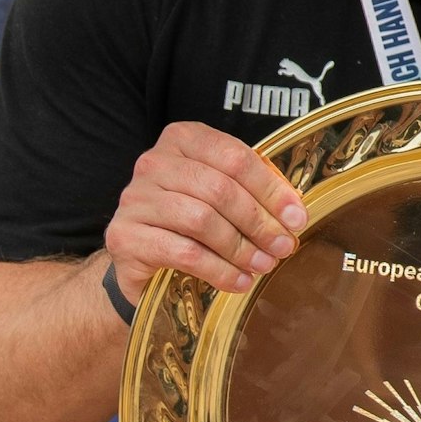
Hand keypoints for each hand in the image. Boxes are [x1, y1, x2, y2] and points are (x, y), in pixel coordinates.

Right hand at [104, 122, 306, 304]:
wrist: (141, 258)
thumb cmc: (190, 220)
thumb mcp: (222, 195)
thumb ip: (253, 192)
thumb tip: (293, 215)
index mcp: (182, 140)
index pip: (235, 157)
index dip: (271, 189)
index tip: (296, 218)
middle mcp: (153, 163)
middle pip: (220, 189)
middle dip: (260, 222)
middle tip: (283, 246)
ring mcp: (134, 199)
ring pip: (202, 220)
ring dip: (241, 248)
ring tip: (263, 264)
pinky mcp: (124, 236)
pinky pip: (183, 252)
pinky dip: (219, 270)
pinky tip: (239, 281)